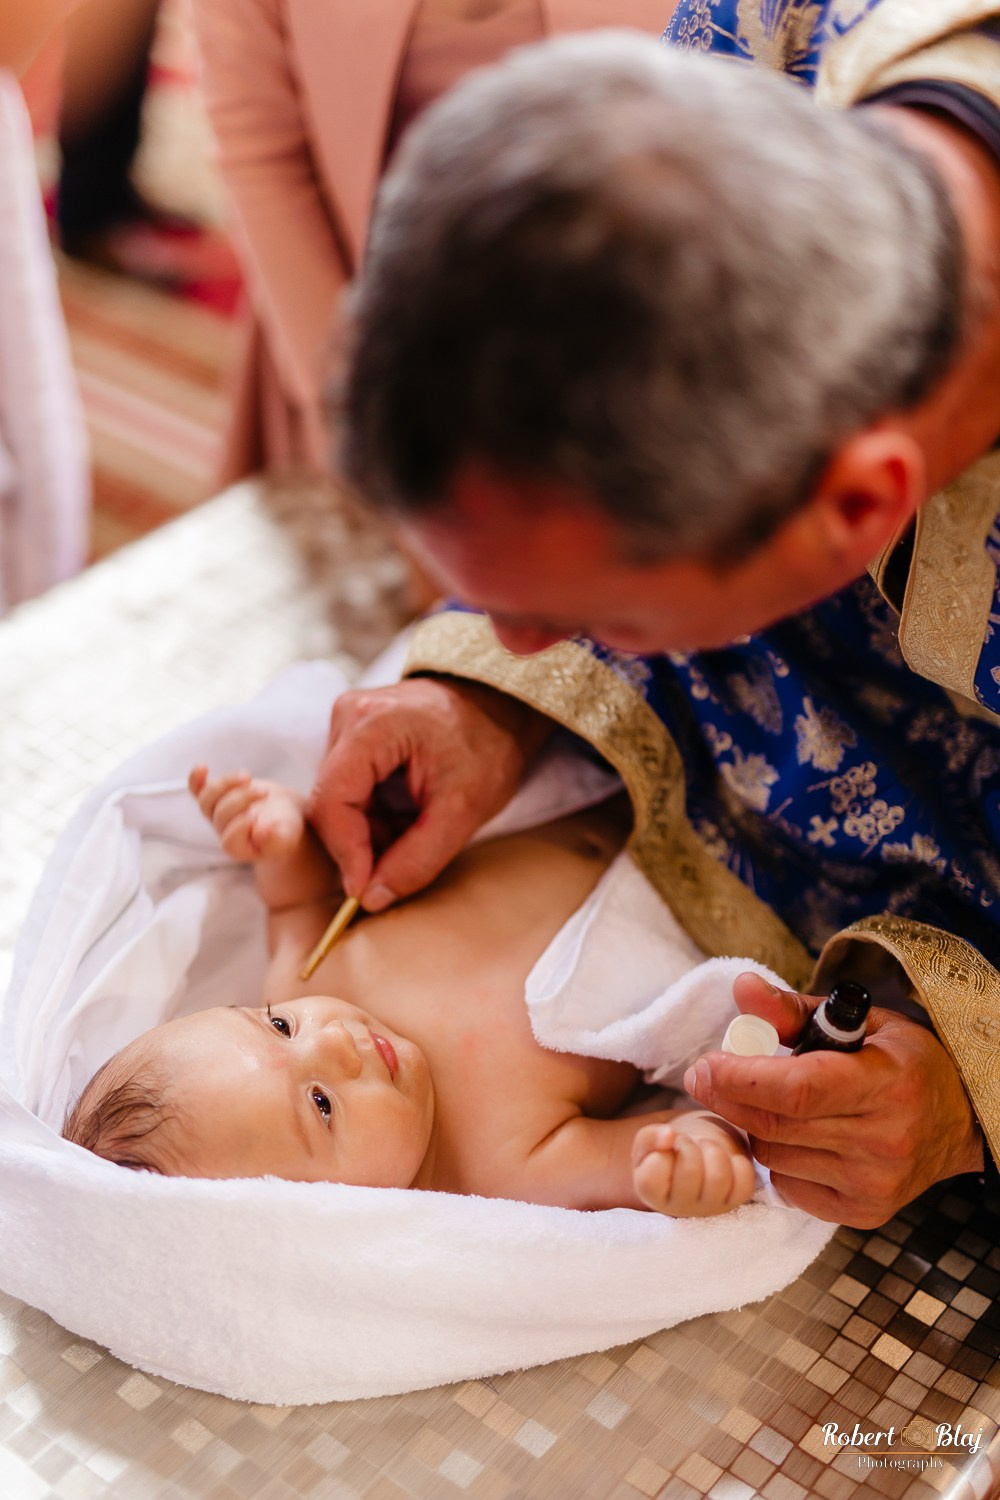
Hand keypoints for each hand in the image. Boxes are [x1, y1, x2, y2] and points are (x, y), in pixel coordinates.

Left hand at [189, 766, 305, 861]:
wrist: (282, 815)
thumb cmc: (284, 828)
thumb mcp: (287, 836)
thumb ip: (276, 838)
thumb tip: (261, 832)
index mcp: (240, 848)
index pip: (229, 841)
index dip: (239, 828)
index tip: (255, 816)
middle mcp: (223, 832)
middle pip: (221, 816)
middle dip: (242, 800)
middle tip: (265, 793)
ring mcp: (216, 814)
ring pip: (207, 800)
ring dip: (225, 785)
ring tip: (247, 776)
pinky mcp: (216, 797)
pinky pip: (197, 789)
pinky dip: (196, 779)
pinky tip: (202, 767)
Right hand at [308, 677, 550, 910]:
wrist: (500, 706)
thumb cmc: (489, 746)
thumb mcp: (463, 810)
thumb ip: (418, 858)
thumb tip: (371, 898)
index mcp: (373, 723)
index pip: (331, 800)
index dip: (346, 852)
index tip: (366, 890)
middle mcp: (349, 716)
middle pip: (329, 802)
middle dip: (360, 845)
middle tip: (397, 868)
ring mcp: (348, 723)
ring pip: (336, 801)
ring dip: (367, 833)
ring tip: (411, 837)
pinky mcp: (354, 737)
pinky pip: (347, 791)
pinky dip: (372, 818)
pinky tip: (404, 821)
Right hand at [632, 1117, 756, 1217]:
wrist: (694, 1154)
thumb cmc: (668, 1149)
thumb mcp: (649, 1141)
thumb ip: (650, 1137)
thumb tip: (668, 1135)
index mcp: (652, 1195)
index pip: (653, 1176)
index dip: (662, 1151)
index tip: (665, 1147)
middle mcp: (681, 1208)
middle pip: (690, 1171)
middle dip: (688, 1145)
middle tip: (686, 1143)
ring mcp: (711, 1207)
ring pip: (719, 1176)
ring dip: (712, 1150)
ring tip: (705, 1148)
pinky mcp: (736, 1200)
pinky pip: (745, 1181)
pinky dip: (738, 1162)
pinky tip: (725, 1159)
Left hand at [681, 972, 984, 1228]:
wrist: (957, 1123)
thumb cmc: (902, 1062)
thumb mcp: (859, 1022)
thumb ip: (794, 1009)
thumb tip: (742, 989)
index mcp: (888, 1083)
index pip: (799, 1089)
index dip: (742, 1078)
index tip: (706, 1063)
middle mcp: (884, 1140)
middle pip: (777, 1125)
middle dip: (728, 1097)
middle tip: (703, 1075)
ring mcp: (874, 1183)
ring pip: (775, 1157)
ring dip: (754, 1128)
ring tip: (764, 1103)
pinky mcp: (863, 1212)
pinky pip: (789, 1187)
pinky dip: (776, 1160)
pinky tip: (793, 1137)